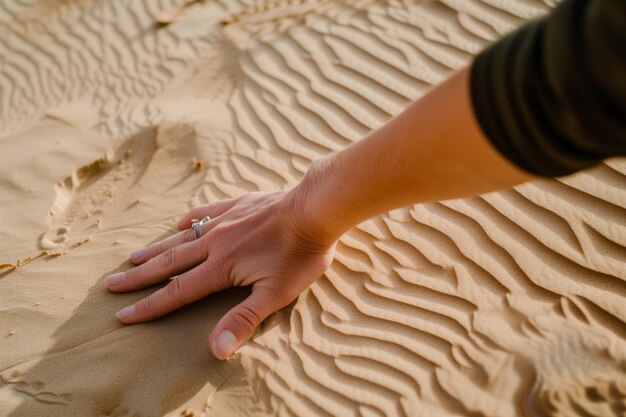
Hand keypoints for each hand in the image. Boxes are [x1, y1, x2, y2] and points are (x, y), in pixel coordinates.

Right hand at [106, 189, 336, 359]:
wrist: (315, 208)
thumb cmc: (301, 254)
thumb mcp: (277, 294)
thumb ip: (244, 319)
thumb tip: (216, 351)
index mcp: (221, 267)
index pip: (177, 291)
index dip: (150, 305)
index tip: (123, 314)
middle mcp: (215, 242)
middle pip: (169, 262)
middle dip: (140, 276)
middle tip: (112, 283)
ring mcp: (225, 220)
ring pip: (181, 237)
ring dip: (156, 249)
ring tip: (133, 256)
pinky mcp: (237, 204)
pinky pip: (204, 212)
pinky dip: (188, 221)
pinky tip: (180, 224)